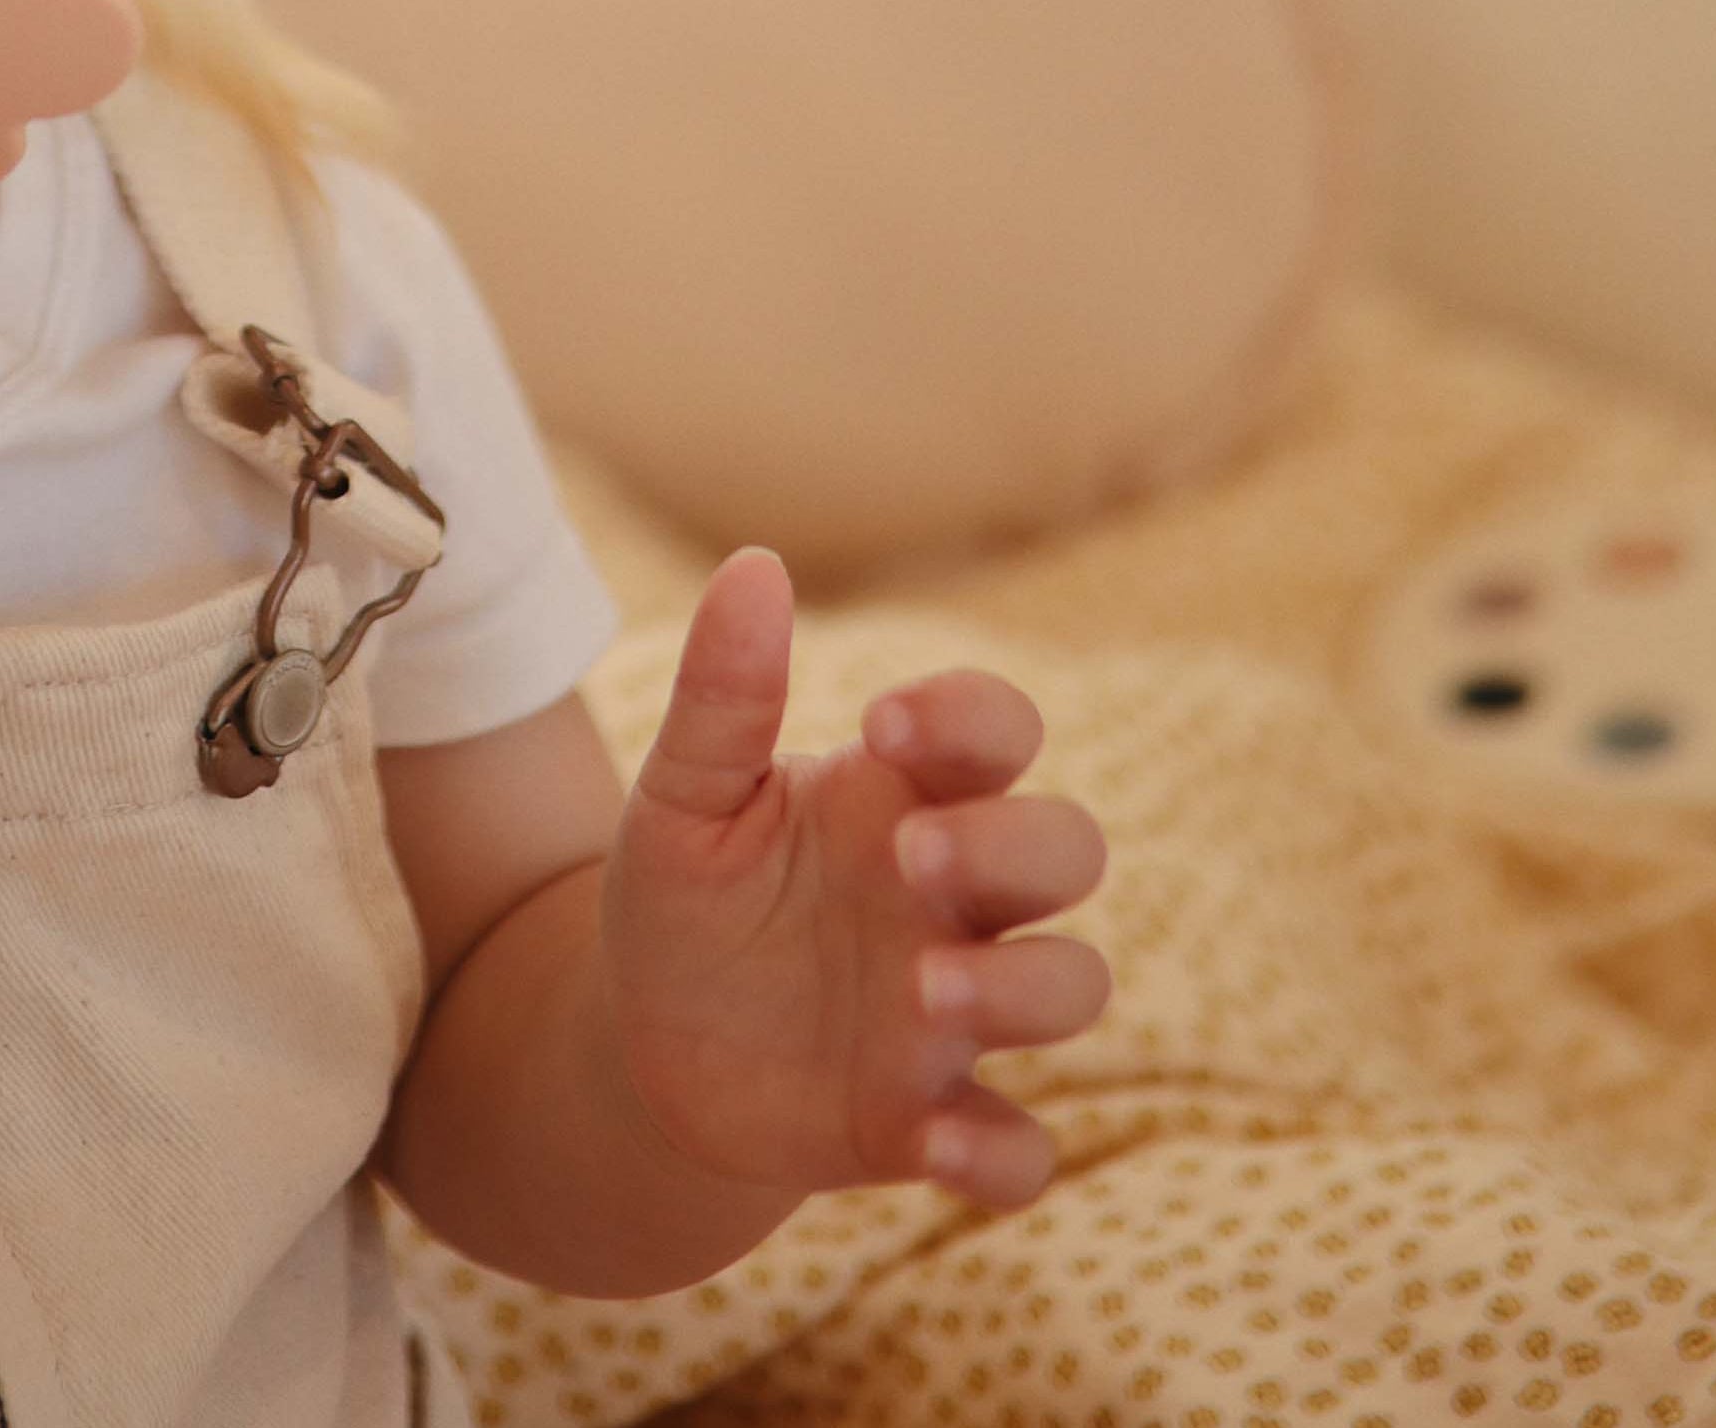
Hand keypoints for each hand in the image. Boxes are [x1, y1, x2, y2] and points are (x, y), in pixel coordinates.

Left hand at [598, 548, 1108, 1212]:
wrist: (642, 1047)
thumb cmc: (685, 898)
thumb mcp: (683, 795)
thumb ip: (720, 692)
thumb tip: (752, 564)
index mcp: (900, 797)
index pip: (998, 728)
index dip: (971, 717)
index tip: (884, 727)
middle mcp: (952, 898)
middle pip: (1069, 848)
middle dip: (1016, 847)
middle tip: (909, 861)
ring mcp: (953, 1011)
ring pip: (1073, 983)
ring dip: (1021, 989)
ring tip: (921, 993)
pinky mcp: (930, 1118)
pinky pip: (1022, 1148)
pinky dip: (1002, 1152)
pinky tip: (930, 1143)